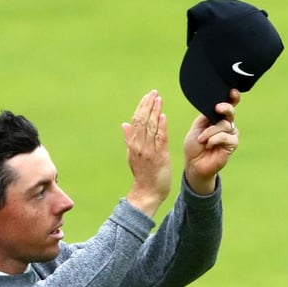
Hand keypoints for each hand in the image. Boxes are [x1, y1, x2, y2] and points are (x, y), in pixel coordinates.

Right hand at [121, 90, 171, 217]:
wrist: (146, 193)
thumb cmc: (142, 175)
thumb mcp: (133, 155)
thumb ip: (129, 139)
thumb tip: (124, 124)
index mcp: (133, 144)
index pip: (136, 121)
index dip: (142, 107)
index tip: (148, 96)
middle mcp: (139, 146)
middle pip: (142, 121)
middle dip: (148, 105)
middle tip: (154, 93)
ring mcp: (149, 152)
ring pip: (150, 127)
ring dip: (155, 112)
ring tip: (159, 99)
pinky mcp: (159, 157)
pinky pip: (160, 139)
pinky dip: (161, 127)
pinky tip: (163, 116)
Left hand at [183, 89, 241, 194]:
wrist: (194, 164)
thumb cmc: (194, 146)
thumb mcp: (197, 126)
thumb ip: (206, 115)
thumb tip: (215, 106)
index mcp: (217, 118)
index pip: (228, 105)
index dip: (233, 97)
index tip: (232, 91)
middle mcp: (226, 125)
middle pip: (230, 112)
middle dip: (225, 108)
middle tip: (218, 108)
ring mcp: (230, 135)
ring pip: (225, 125)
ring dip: (211, 131)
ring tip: (202, 140)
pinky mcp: (232, 145)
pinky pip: (226, 137)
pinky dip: (215, 139)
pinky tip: (208, 145)